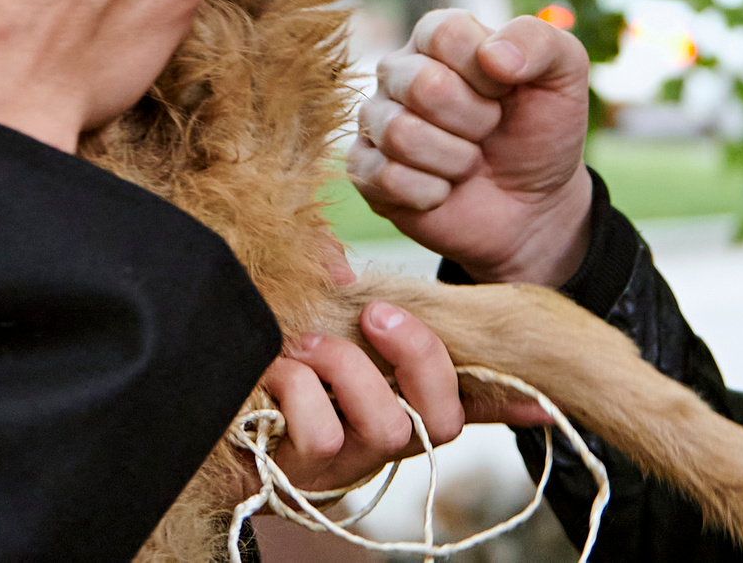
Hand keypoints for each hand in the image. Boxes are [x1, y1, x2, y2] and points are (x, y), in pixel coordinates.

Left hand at [263, 260, 551, 493]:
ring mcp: (347, 461)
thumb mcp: (305, 315)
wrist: (198, 411)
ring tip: (299, 348)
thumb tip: (341, 265)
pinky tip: (268, 380)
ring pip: (384, 425)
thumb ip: (331, 285)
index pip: (466, 400)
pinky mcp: (305, 477)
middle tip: (377, 313)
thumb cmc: (262, 355)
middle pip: (442, 418)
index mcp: (396, 396)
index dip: (509, 401)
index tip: (544, 397)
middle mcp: (383, 436)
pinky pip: (320, 432)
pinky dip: (291, 390)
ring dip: (341, 367)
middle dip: (419, 355)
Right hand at [346, 10, 593, 285]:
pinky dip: (431, 193)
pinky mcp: (366, 170)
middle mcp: (399, 71)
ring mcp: (377, 120)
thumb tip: (492, 55)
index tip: (507, 90)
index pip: (443, 33)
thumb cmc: (542, 130)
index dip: (487, 71)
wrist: (535, 205)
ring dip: (455, 160)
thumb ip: (539, 41)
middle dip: (475, 119)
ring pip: (400, 133)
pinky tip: (445, 190)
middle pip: (421, 84)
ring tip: (470, 161)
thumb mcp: (565, 75)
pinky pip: (384, 178)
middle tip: (490, 129)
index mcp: (439, 36)